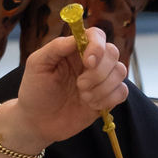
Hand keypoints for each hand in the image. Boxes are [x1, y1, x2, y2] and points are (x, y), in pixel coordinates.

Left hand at [13, 26, 127, 147]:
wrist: (37, 122)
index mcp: (75, 49)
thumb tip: (76, 38)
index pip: (97, 35)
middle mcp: (90, 61)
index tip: (88, 62)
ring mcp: (100, 80)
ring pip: (120, 71)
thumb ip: (56, 47)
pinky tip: (92, 105)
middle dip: (99, 72)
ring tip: (83, 97)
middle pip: (112, 52)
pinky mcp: (107, 98)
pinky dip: (109, 98)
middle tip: (80, 85)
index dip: (97, 46)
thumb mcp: (37, 64)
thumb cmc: (35, 90)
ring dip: (103, 87)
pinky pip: (123, 91)